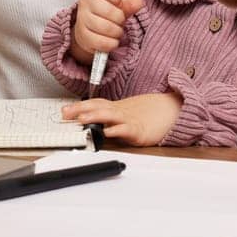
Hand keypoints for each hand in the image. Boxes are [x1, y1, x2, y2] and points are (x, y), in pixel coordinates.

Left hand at [62, 92, 181, 146]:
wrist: (172, 111)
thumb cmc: (148, 115)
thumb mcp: (125, 114)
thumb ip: (109, 117)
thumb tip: (88, 122)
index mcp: (116, 108)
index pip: (94, 104)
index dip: (78, 106)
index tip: (64, 110)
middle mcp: (120, 112)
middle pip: (98, 107)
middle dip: (80, 110)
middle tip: (66, 114)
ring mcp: (129, 120)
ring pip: (109, 116)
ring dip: (94, 117)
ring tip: (81, 119)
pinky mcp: (139, 130)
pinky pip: (126, 129)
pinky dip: (117, 130)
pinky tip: (107, 132)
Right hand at [69, 0, 145, 64]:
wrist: (89, 30)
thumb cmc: (106, 14)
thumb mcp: (118, 6)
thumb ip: (128, 4)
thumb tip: (139, 2)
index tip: (119, 1)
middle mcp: (86, 3)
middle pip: (107, 10)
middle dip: (119, 18)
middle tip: (121, 21)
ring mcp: (82, 19)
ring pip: (105, 27)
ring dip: (117, 32)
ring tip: (117, 31)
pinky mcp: (83, 36)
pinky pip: (101, 42)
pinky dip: (111, 43)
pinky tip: (113, 41)